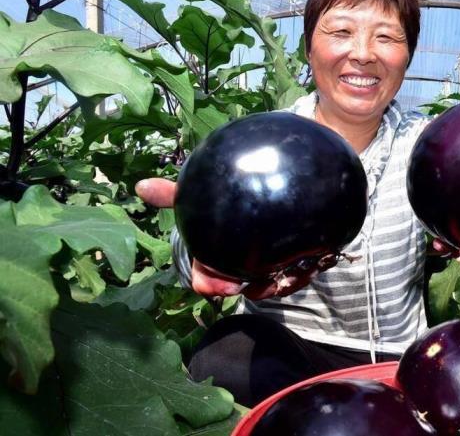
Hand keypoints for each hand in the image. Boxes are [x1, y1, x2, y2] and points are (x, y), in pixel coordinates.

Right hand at [135, 178, 317, 298]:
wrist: (282, 177)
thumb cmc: (237, 188)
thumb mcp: (204, 193)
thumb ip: (176, 194)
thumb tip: (140, 186)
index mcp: (219, 254)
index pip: (207, 280)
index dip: (211, 286)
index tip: (222, 287)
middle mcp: (243, 263)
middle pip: (244, 288)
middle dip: (252, 289)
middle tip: (261, 282)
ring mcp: (271, 264)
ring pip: (274, 285)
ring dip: (280, 283)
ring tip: (289, 273)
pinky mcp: (299, 261)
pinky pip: (301, 275)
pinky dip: (303, 273)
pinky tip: (312, 264)